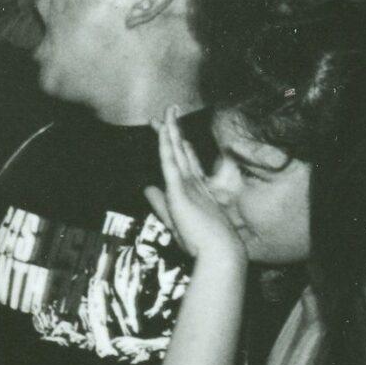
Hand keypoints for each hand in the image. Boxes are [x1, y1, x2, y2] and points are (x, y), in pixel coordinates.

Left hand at [145, 108, 243, 266]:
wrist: (219, 253)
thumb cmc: (200, 242)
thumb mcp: (174, 220)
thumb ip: (159, 203)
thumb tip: (146, 187)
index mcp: (195, 190)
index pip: (184, 162)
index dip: (177, 146)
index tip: (170, 131)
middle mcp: (194, 182)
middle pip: (180, 151)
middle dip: (172, 131)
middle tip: (167, 112)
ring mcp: (188, 184)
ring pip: (177, 151)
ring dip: (171, 130)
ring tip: (168, 111)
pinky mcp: (181, 190)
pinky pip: (170, 162)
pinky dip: (166, 145)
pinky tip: (163, 130)